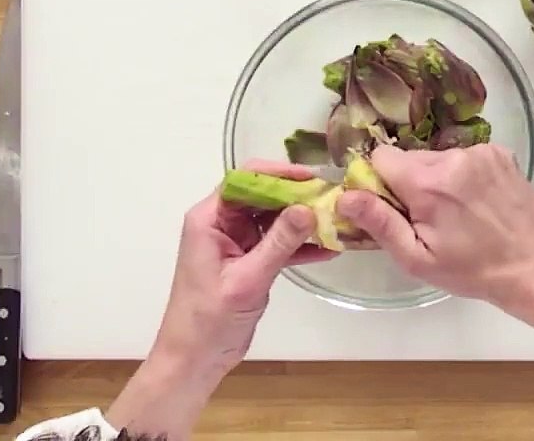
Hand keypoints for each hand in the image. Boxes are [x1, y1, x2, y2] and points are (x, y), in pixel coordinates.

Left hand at [154, 160, 336, 373]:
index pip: (245, 180)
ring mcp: (237, 243)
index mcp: (209, 219)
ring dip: (303, 221)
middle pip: (263, 196)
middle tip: (333, 197)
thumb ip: (278, 242)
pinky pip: (278, 243)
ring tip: (338, 219)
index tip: (313, 178)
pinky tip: (330, 248)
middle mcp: (221, 224)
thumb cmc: (209, 319)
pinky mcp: (250, 262)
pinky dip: (300, 246)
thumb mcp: (247, 279)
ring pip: (274, 219)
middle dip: (297, 195)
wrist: (194, 359)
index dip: (278, 174)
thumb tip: (308, 208)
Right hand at [337, 145, 533, 345]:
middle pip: (409, 158)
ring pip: (436, 158)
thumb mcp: (417, 258)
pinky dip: (462, 175)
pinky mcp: (499, 152)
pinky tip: (476, 202)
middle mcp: (454, 158)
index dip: (380, 183)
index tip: (394, 208)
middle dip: (410, 184)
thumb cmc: (471, 269)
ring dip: (437, 180)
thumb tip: (345, 196)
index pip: (381, 158)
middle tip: (429, 219)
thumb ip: (379, 224)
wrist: (532, 265)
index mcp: (429, 183)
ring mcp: (480, 152)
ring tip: (457, 213)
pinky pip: (463, 157)